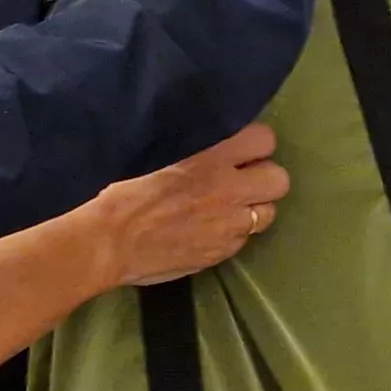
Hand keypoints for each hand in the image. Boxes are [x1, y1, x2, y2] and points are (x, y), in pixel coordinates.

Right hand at [85, 123, 290, 289]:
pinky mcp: (224, 252)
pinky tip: (207, 232)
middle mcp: (229, 189)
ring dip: (252, 209)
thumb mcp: (159, 155)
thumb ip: (195, 153)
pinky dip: (231, 234)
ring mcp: (230, 224)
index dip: (255, 146)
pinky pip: (243, 238)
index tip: (241, 152)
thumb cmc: (123, 194)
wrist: (110, 242)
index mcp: (210, 158)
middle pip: (279, 179)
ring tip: (228, 210)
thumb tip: (212, 147)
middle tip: (242, 183)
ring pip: (268, 213)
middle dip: (264, 180)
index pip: (264, 139)